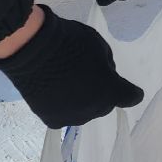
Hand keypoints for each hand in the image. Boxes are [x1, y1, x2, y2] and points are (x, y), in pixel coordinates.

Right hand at [0, 5, 143, 127]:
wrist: (31, 49)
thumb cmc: (69, 42)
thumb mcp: (99, 46)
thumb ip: (107, 66)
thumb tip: (104, 76)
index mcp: (110, 91)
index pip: (131, 97)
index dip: (130, 92)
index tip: (127, 88)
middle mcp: (93, 110)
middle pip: (105, 105)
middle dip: (102, 93)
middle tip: (87, 76)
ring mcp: (71, 117)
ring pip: (85, 112)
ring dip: (82, 101)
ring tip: (68, 83)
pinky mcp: (51, 119)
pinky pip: (65, 116)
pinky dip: (63, 106)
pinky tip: (56, 92)